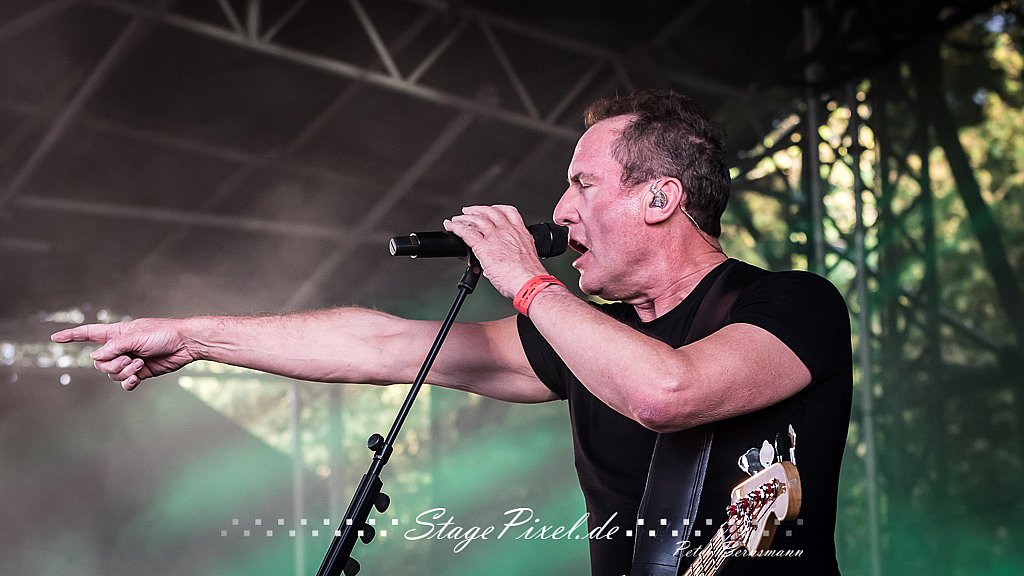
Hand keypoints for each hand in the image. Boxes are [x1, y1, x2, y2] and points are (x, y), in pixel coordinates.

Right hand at [50, 319, 198, 389]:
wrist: (185, 345)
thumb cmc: (163, 334)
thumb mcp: (136, 337)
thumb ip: (114, 347)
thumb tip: (95, 357)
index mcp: (116, 333)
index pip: (88, 334)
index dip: (72, 335)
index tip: (55, 337)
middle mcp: (120, 347)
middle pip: (99, 362)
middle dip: (112, 364)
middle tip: (131, 358)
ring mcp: (128, 360)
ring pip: (111, 374)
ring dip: (124, 371)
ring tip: (140, 364)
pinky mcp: (139, 372)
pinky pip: (124, 383)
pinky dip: (128, 383)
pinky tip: (136, 379)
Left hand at [443, 205, 548, 298]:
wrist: (528, 283)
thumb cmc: (529, 277)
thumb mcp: (524, 259)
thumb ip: (509, 256)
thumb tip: (495, 265)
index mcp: (521, 233)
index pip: (509, 212)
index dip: (497, 208)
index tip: (491, 209)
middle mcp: (508, 231)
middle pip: (490, 212)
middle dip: (477, 210)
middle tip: (469, 212)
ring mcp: (495, 237)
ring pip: (477, 220)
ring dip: (464, 218)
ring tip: (457, 219)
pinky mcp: (484, 246)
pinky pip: (466, 232)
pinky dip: (456, 228)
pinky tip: (451, 228)